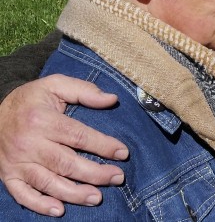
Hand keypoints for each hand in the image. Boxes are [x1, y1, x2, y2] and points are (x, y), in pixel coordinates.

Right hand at [0, 75, 128, 216]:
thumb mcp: (55, 85)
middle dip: (95, 173)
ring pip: (48, 182)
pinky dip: (40, 205)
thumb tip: (112, 99)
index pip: (78, 136)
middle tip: (117, 178)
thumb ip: (84, 91)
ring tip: (97, 197)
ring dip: (74, 193)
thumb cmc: (31, 99)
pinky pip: (23, 195)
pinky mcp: (9, 176)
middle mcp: (29, 143)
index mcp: (42, 120)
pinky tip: (59, 210)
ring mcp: (18, 162)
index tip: (123, 153)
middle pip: (66, 163)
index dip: (103, 145)